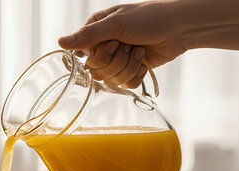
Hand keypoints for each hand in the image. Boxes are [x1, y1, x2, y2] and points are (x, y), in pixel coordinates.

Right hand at [58, 1, 186, 87]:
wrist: (179, 28)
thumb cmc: (149, 18)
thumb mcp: (115, 24)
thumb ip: (87, 36)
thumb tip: (60, 42)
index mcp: (96, 32)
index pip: (84, 57)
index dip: (100, 55)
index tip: (115, 43)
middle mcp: (104, 46)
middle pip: (97, 71)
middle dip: (116, 61)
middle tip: (129, 46)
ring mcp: (118, 60)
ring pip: (111, 80)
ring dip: (128, 67)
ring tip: (139, 51)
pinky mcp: (131, 71)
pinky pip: (125, 85)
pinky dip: (137, 75)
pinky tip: (144, 62)